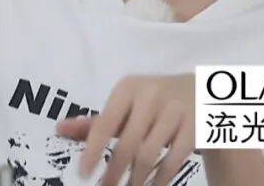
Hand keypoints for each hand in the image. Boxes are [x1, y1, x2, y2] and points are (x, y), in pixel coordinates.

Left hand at [56, 74, 194, 185]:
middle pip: (127, 143)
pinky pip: (174, 160)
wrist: (204, 91)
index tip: (82, 174)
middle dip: (113, 172)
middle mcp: (151, 95)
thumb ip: (95, 121)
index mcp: (127, 88)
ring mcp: (176, 110)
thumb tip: (59, 129)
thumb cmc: (153, 100)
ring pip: (149, 154)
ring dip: (135, 179)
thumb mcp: (125, 104)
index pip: (104, 123)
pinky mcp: (196, 127)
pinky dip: (160, 179)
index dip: (92, 150)